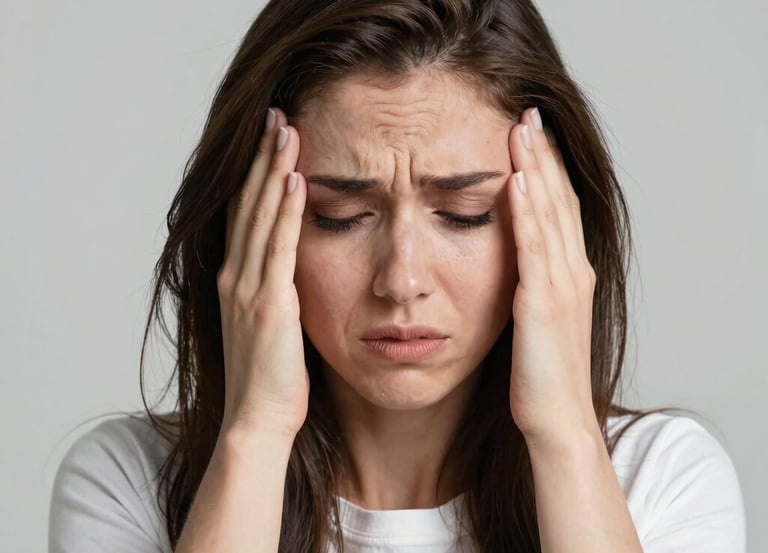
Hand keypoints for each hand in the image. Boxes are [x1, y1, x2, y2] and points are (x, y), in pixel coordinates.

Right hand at [216, 107, 308, 437]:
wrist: (258, 421)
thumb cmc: (270, 379)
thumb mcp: (268, 325)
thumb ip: (276, 291)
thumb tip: (295, 269)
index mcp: (236, 280)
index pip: (246, 215)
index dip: (255, 174)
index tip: (270, 139)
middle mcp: (236, 277)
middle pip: (249, 204)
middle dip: (262, 158)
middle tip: (276, 116)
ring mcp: (248, 288)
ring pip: (260, 216)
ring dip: (273, 170)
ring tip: (286, 130)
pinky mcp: (269, 303)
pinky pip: (278, 248)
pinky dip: (284, 211)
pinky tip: (294, 180)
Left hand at [506, 107, 597, 446]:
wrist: (557, 420)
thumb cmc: (543, 375)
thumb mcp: (537, 319)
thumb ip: (531, 284)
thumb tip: (513, 261)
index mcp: (569, 275)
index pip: (559, 209)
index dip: (547, 169)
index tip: (529, 135)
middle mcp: (572, 273)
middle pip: (558, 202)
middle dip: (542, 156)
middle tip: (527, 114)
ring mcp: (560, 287)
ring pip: (550, 216)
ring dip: (536, 171)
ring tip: (521, 132)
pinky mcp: (543, 306)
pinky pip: (534, 251)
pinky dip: (528, 215)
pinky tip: (518, 184)